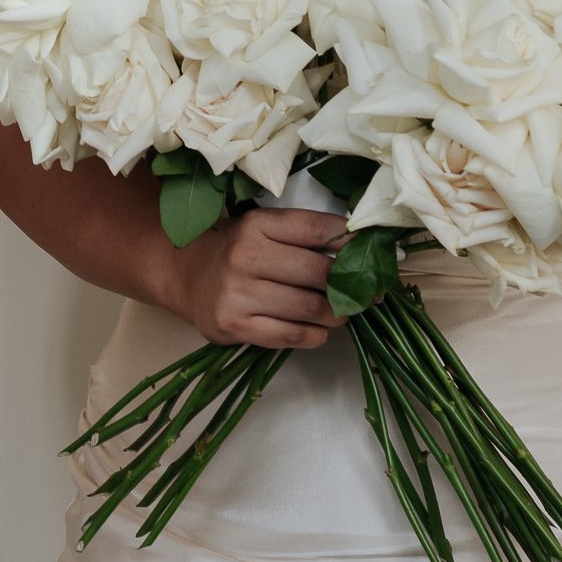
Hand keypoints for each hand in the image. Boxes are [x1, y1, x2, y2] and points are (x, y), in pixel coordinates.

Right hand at [171, 208, 352, 351]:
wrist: (186, 275)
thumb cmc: (237, 250)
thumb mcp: (264, 229)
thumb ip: (306, 236)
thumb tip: (362, 250)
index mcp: (259, 225)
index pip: (317, 230)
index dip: (352, 241)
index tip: (375, 253)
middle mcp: (245, 256)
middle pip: (317, 272)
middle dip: (348, 285)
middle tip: (363, 292)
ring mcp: (237, 293)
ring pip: (309, 308)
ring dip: (336, 314)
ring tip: (341, 313)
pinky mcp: (234, 325)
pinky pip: (290, 335)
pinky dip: (315, 335)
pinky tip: (319, 330)